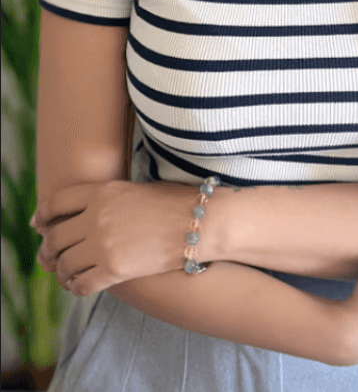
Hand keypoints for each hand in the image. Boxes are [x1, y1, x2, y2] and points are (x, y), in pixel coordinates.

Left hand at [30, 180, 209, 296]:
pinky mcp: (115, 270)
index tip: (40, 225)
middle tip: (52, 256)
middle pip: (55, 236)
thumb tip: (84, 212)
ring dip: (63, 271)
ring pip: (65, 263)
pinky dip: (76, 287)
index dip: (43, 216)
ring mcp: (104, 244)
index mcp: (102, 192)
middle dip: (50, 249)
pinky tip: (81, 285)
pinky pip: (81, 284)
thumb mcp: (133, 189)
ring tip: (68, 273)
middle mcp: (97, 216)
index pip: (55, 202)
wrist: (199, 222)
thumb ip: (105, 198)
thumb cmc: (173, 202)